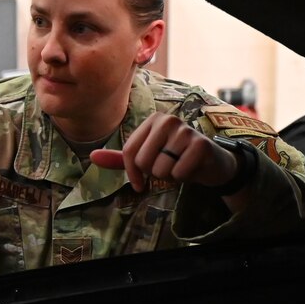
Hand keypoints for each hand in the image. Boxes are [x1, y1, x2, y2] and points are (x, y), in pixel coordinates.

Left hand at [90, 113, 237, 193]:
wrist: (212, 164)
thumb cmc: (176, 159)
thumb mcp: (148, 157)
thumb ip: (121, 159)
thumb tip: (92, 157)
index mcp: (152, 120)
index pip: (129, 152)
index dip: (133, 173)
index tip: (140, 183)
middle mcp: (168, 120)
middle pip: (143, 161)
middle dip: (154, 173)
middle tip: (169, 167)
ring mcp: (185, 130)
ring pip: (160, 169)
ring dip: (170, 176)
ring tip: (180, 166)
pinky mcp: (200, 144)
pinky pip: (178, 173)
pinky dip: (183, 178)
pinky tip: (191, 168)